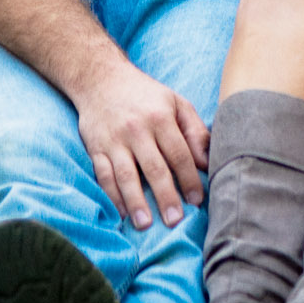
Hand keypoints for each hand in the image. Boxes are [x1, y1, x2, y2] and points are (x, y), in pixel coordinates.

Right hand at [73, 58, 209, 231]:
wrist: (101, 78)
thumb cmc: (145, 95)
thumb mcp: (175, 102)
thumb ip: (194, 130)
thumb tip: (207, 161)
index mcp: (160, 117)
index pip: (179, 153)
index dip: (189, 178)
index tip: (197, 200)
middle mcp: (137, 129)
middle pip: (154, 168)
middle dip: (166, 196)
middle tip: (175, 221)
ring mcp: (114, 140)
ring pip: (126, 175)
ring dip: (136, 201)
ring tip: (145, 224)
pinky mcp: (96, 148)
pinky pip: (103, 175)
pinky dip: (111, 195)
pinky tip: (121, 212)